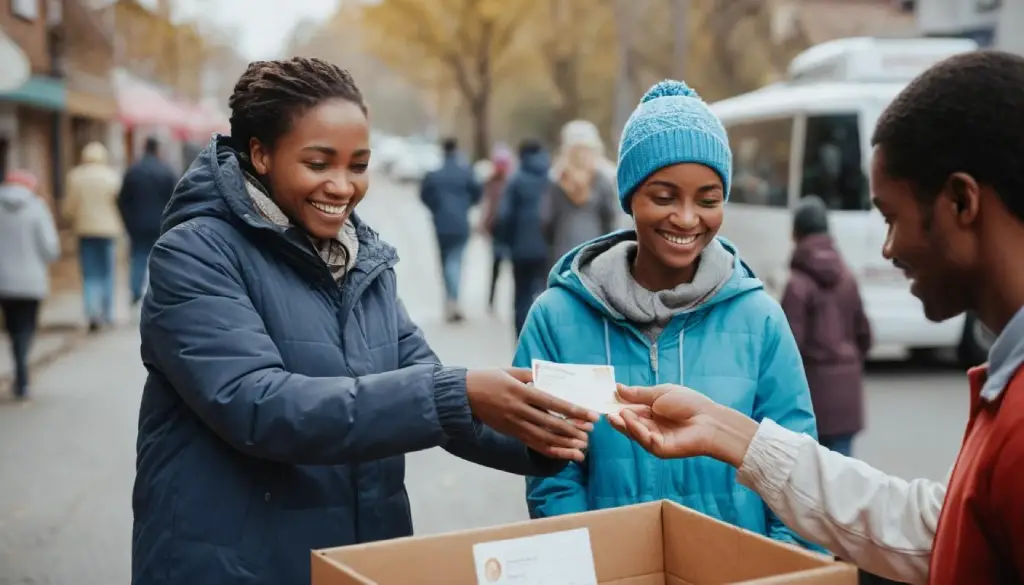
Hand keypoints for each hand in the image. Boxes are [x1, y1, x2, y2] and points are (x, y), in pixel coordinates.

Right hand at [466, 368, 598, 461]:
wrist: (462, 395)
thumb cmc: (488, 379)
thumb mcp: (509, 371)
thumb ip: (531, 374)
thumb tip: (553, 376)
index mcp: (520, 391)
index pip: (552, 403)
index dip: (573, 411)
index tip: (590, 415)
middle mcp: (518, 410)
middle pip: (550, 423)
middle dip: (572, 430)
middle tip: (590, 434)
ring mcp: (513, 423)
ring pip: (543, 438)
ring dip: (564, 444)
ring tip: (581, 449)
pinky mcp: (510, 432)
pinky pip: (532, 444)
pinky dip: (549, 450)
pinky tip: (563, 454)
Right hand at [607, 384, 757, 467]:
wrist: (710, 419)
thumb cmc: (689, 403)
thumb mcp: (661, 393)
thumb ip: (639, 394)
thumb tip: (617, 388)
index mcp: (652, 412)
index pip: (631, 410)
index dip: (618, 406)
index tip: (605, 400)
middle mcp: (651, 427)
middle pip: (630, 423)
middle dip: (618, 418)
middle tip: (605, 412)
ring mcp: (655, 439)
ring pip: (634, 433)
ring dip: (625, 423)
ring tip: (618, 414)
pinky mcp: (660, 449)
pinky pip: (644, 440)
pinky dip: (636, 430)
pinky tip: (630, 420)